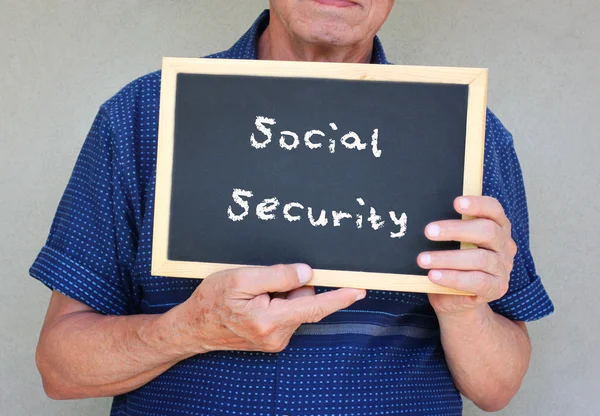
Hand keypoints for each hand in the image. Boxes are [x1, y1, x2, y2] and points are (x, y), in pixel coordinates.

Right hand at [167, 264, 365, 353]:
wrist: (193, 327)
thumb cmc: (213, 300)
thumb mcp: (241, 278)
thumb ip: (278, 275)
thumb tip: (307, 274)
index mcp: (272, 320)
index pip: (315, 306)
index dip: (340, 297)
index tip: (360, 290)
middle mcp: (278, 335)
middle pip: (304, 301)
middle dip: (291, 286)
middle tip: (263, 282)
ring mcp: (275, 340)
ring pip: (295, 306)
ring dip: (281, 294)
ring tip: (253, 294)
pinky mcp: (272, 339)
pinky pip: (286, 313)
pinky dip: (276, 303)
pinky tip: (255, 303)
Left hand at [418, 196, 516, 315]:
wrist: (455, 298)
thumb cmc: (452, 262)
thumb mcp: (452, 242)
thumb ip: (448, 228)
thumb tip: (424, 215)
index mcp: (497, 227)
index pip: (493, 209)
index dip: (477, 204)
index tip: (456, 202)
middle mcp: (504, 245)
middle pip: (487, 231)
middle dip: (455, 230)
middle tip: (429, 231)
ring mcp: (502, 268)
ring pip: (479, 258)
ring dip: (447, 258)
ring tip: (422, 259)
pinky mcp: (496, 288)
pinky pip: (476, 281)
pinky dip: (452, 277)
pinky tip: (434, 275)